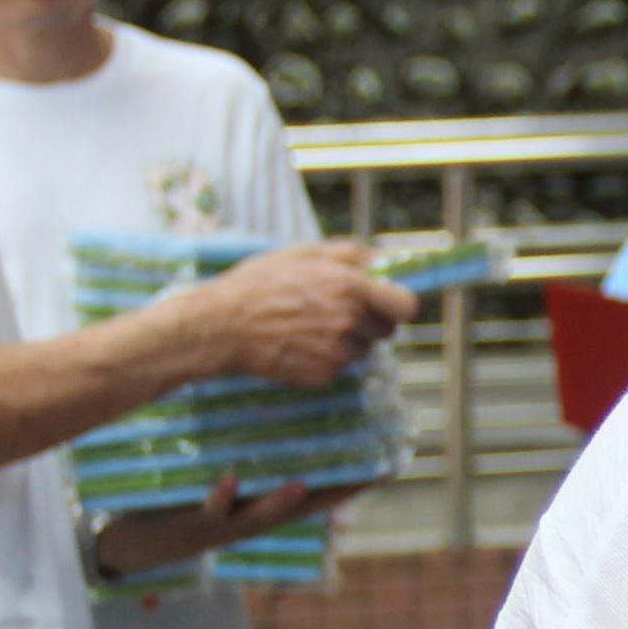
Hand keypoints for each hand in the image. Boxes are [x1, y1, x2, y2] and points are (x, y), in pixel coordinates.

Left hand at [93, 472, 364, 578]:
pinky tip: (230, 480)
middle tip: (368, 476)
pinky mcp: (193, 525)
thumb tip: (268, 416)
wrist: (135, 545)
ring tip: (302, 485)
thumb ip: (244, 461)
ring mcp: (225, 525)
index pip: (317, 498)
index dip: (351, 485)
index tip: (384, 468)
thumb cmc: (179, 507)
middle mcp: (252, 522)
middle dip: (335, 495)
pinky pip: (210, 511)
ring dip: (282, 503)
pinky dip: (222, 497)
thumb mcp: (218, 485)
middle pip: (302, 510)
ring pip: (261, 516)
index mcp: (263, 510)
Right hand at [179, 241, 411, 387]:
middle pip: (387, 330)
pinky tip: (299, 344)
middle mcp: (349, 320)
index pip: (406, 305)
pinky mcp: (324, 374)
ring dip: (348, 340)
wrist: (221, 326)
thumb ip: (347, 254)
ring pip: (364, 349)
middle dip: (371, 322)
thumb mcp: (300, 254)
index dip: (399, 305)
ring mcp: (337, 351)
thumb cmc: (257, 285)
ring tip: (310, 327)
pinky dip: (327, 358)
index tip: (389, 304)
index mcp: (349, 287)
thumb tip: (379, 258)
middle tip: (339, 312)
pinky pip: (340, 367)